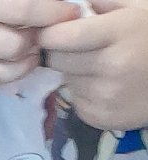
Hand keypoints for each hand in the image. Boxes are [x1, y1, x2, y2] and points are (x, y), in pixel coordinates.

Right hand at [0, 0, 78, 80]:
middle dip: (44, 35)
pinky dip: (17, 71)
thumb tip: (67, 10)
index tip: (72, 13)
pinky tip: (27, 58)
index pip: (27, 7)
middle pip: (19, 38)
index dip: (55, 12)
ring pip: (9, 56)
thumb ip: (33, 0)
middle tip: (54, 29)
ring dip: (31, 51)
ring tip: (37, 41)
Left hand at [40, 0, 147, 128]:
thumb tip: (72, 5)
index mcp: (119, 33)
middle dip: (62, 51)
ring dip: (74, 72)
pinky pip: (76, 101)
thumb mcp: (139, 7)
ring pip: (67, 81)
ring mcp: (106, 96)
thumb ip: (105, 1)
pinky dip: (82, 92)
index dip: (51, 34)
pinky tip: (102, 83)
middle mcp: (111, 67)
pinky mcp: (102, 118)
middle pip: (60, 60)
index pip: (66, 37)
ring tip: (97, 64)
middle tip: (77, 46)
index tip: (49, 31)